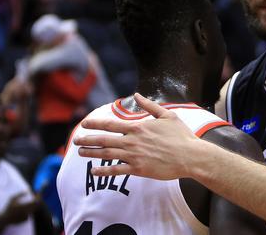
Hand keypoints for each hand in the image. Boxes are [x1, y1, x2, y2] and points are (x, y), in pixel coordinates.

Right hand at [2, 192, 39, 223]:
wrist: (6, 219)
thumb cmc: (8, 208)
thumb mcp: (12, 199)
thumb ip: (20, 194)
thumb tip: (26, 191)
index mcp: (25, 206)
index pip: (36, 201)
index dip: (38, 196)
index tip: (38, 193)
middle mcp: (27, 212)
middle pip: (37, 205)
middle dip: (37, 200)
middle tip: (35, 197)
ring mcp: (27, 216)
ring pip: (33, 209)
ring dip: (32, 205)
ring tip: (23, 205)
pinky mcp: (26, 219)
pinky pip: (29, 213)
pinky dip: (28, 210)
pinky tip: (20, 211)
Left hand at [75, 93, 201, 179]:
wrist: (190, 156)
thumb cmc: (181, 135)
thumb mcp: (167, 115)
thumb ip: (150, 105)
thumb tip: (137, 95)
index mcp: (138, 127)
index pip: (110, 125)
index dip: (95, 124)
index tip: (84, 124)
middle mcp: (133, 141)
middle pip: (104, 140)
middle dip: (87, 139)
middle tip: (75, 140)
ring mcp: (134, 156)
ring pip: (107, 154)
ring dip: (91, 153)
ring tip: (80, 152)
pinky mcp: (139, 170)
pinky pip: (117, 170)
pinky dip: (104, 171)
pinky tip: (94, 171)